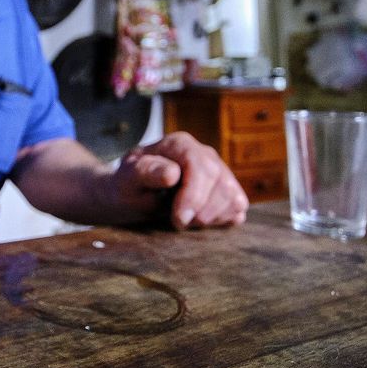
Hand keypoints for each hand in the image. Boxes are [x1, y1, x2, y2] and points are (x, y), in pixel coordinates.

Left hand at [116, 131, 247, 229]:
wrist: (135, 194)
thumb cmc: (130, 184)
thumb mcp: (128, 177)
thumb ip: (146, 172)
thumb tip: (172, 173)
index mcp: (180, 144)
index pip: (200, 166)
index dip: (194, 196)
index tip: (179, 219)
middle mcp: (204, 154)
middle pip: (221, 182)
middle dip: (201, 211)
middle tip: (178, 223)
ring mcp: (220, 171)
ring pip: (234, 196)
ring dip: (211, 217)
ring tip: (187, 221)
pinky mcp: (228, 190)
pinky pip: (238, 207)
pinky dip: (222, 219)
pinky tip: (200, 220)